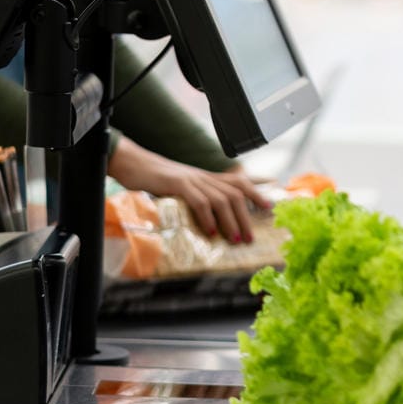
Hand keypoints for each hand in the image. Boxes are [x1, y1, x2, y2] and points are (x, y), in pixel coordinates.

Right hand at [107, 139, 269, 243]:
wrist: (133, 164)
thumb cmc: (155, 179)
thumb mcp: (181, 188)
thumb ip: (195, 199)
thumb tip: (206, 223)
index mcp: (206, 178)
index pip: (238, 181)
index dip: (256, 192)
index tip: (269, 206)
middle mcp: (204, 177)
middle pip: (235, 194)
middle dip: (246, 217)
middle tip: (250, 238)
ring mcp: (192, 179)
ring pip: (222, 199)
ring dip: (231, 221)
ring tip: (235, 239)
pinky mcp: (178, 184)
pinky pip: (199, 201)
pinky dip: (208, 217)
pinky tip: (210, 232)